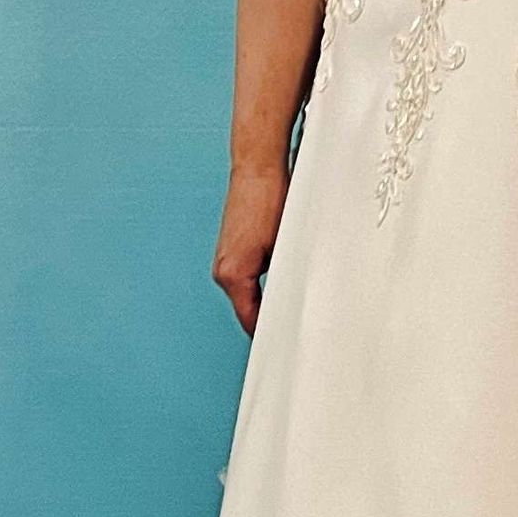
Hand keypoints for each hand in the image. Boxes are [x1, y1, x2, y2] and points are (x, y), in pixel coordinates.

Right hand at [213, 163, 289, 333]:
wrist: (258, 171)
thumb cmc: (270, 202)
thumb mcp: (284, 248)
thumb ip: (284, 280)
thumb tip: (294, 303)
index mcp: (233, 276)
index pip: (251, 320)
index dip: (269, 335)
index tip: (285, 346)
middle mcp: (222, 271)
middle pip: (247, 309)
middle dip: (269, 319)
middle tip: (295, 331)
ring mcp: (224, 260)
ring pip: (247, 294)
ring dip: (265, 300)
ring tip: (290, 308)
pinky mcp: (230, 250)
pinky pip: (246, 278)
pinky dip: (260, 284)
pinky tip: (279, 281)